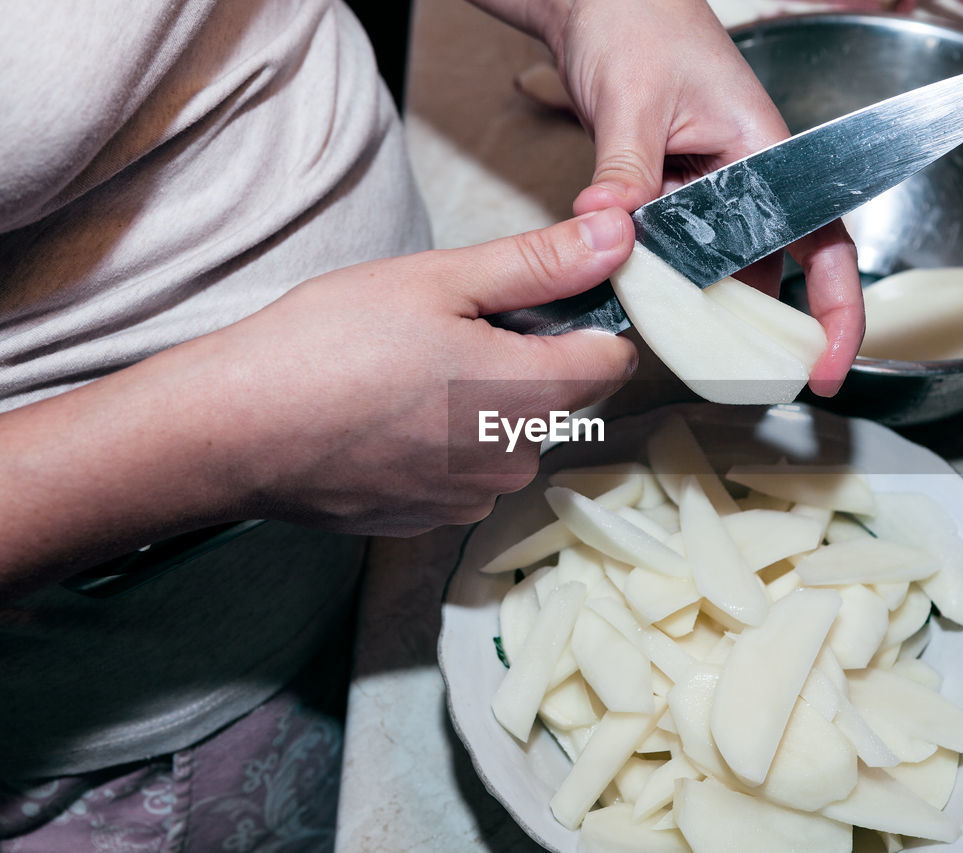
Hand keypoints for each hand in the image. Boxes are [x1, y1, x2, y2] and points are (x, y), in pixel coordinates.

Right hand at [0, 209, 638, 586]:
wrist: (231, 432)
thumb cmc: (327, 346)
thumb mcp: (440, 280)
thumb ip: (540, 265)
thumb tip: (618, 241)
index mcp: (528, 395)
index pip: (613, 361)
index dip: (590, 320)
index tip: (545, 297)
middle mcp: (513, 460)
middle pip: (556, 399)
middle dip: (522, 359)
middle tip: (446, 327)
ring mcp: (468, 498)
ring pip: (506, 437)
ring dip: (480, 404)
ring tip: (405, 372)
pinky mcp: (427, 520)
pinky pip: (461, 471)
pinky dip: (440, 442)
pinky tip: (384, 416)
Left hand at [546, 0, 864, 395]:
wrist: (604, 0)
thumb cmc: (638, 24)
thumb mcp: (631, 101)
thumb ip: (624, 171)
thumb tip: (605, 227)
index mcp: (766, 152)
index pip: (824, 241)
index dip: (836, 310)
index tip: (829, 367)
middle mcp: (747, 180)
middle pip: (769, 272)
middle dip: (756, 331)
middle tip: (735, 382)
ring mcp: (710, 191)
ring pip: (719, 271)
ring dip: (698, 309)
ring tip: (680, 353)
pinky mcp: (674, 194)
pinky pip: (679, 255)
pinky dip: (663, 282)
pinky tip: (640, 305)